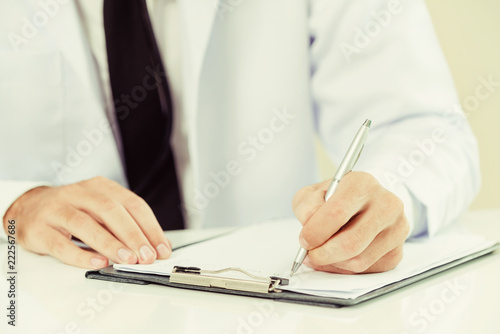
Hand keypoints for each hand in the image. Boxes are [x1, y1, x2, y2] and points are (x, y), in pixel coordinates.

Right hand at [2, 176, 172, 268]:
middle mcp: (79, 193)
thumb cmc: (72, 211)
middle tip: (147, 256)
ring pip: (85, 225)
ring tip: (127, 260)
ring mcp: (57, 209)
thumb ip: (124, 224)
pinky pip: (60, 244)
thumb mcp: (100, 210)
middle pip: (110, 211)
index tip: (161, 247)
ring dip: (110, 244)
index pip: (132, 203)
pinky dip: (81, 255)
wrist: (28, 208)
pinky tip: (98, 263)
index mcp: (101, 186)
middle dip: (133, 235)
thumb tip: (154, 246)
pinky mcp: (39, 229)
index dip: (149, 226)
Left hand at [292, 171, 409, 273]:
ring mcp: (396, 228)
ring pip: (358, 260)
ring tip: (323, 253)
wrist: (366, 202)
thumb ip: (307, 206)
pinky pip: (367, 270)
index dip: (316, 231)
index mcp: (362, 183)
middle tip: (310, 255)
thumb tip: (309, 229)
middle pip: (351, 242)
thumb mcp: (315, 193)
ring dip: (333, 263)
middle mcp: (386, 204)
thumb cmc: (338, 198)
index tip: (304, 240)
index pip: (337, 212)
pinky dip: (345, 269)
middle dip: (323, 254)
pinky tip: (338, 257)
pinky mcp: (398, 250)